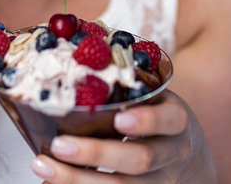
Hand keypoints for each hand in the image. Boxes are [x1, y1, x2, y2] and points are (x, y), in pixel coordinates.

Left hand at [30, 90, 215, 182]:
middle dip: (96, 153)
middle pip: (140, 160)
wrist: (186, 156)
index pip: (168, 120)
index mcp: (176, 120)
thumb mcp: (153, 97)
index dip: (146, 121)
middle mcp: (172, 154)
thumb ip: (124, 87)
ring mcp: (161, 183)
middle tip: (59, 144)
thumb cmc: (157, 116)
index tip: (119, 119)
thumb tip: (63, 58)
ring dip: (78, 180)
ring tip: (44, 167)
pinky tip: (53, 182)